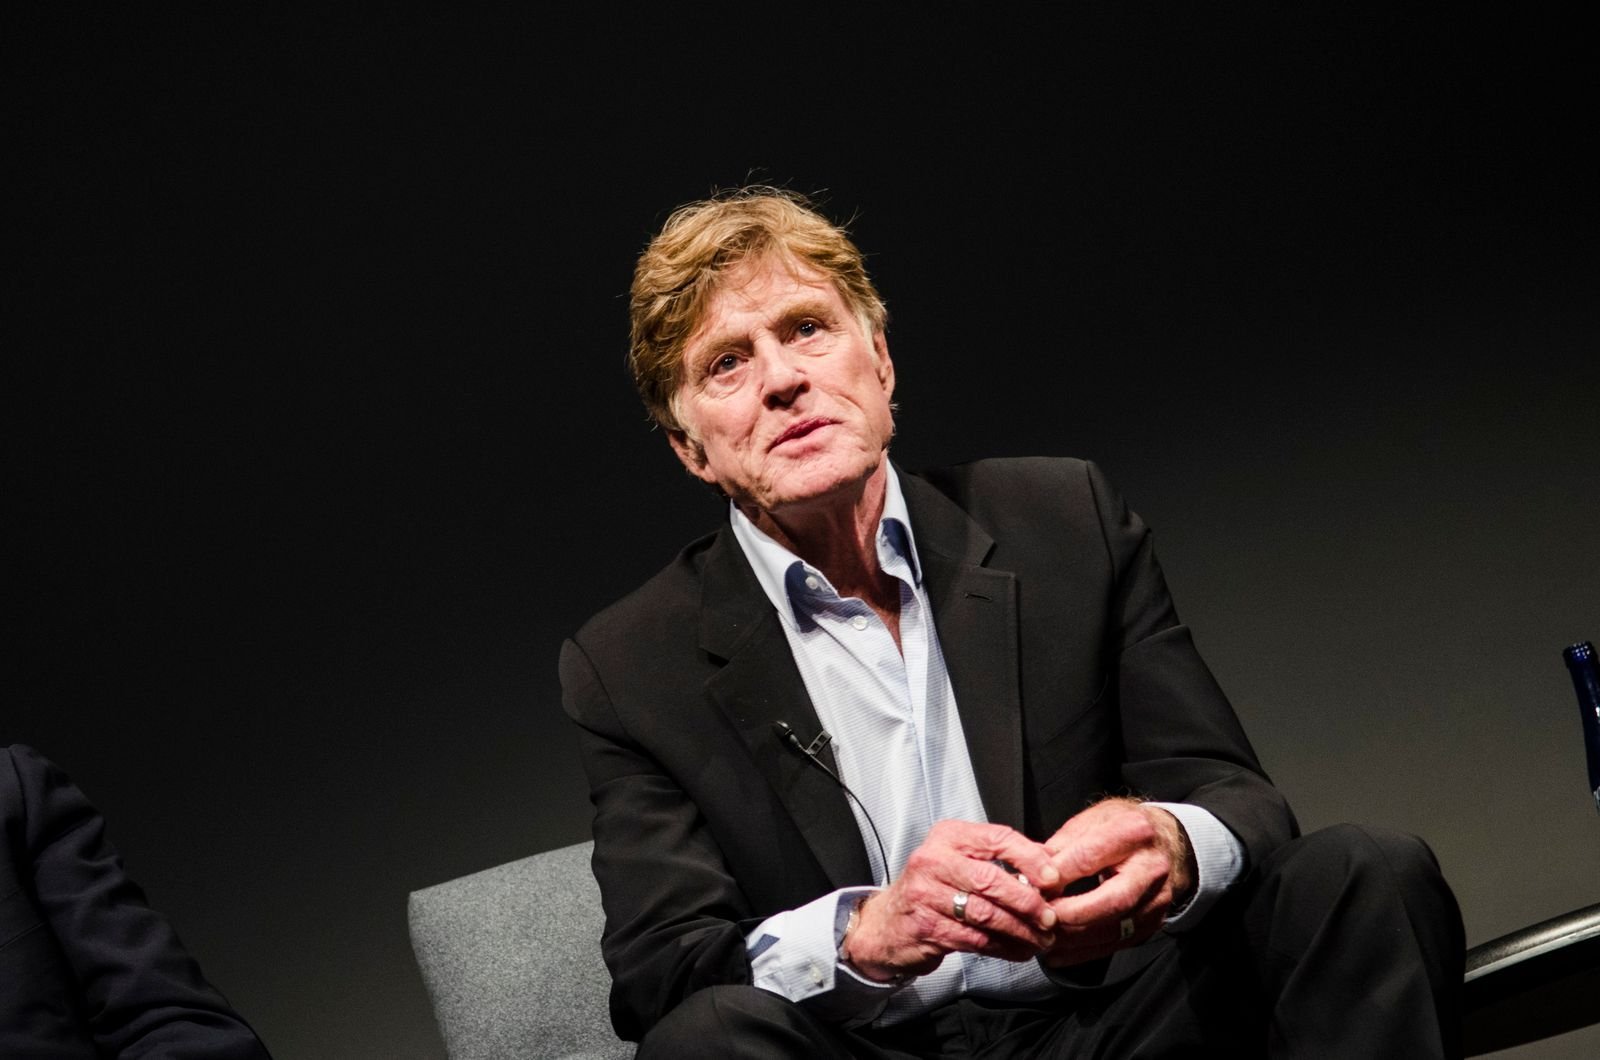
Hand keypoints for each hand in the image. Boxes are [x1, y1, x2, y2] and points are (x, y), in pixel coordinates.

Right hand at [841, 820, 1062, 980]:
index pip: (997, 839)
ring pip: (986, 914)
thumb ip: (995, 860)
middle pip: (991, 880)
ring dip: (1020, 931)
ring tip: (1041, 939)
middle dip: (1027, 902)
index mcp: (948, 836)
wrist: (886, 924)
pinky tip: (1019, 951)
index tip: (1053, 879)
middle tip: (1050, 917)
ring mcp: (926, 895)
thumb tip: (1047, 868)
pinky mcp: (927, 927)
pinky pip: (975, 939)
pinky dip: (1003, 948)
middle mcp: (933, 861)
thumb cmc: (932, 889)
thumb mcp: (957, 861)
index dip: (1030, 859)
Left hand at [1036, 798, 1195, 967]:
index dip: (1059, 874)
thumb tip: (1032, 870)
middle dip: (1071, 914)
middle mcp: (1151, 868)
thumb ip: (1062, 844)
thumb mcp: (1094, 819)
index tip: (1032, 885)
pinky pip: (1117, 944)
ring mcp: (1157, 899)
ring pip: (1114, 928)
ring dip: (1074, 938)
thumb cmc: (1124, 826)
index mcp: (1133, 832)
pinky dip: (1084, 952)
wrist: (1169, 842)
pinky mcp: (1154, 923)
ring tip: (1043, 938)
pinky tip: (1060, 953)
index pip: (1091, 857)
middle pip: (1112, 900)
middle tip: (1040, 918)